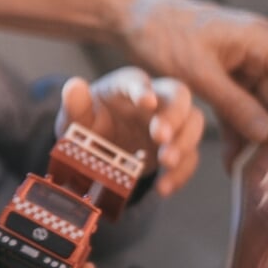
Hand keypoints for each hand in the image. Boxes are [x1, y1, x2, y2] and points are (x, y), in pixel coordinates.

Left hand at [56, 70, 204, 196]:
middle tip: (160, 137)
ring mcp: (170, 123)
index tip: (146, 103)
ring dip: (184, 143)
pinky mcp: (176, 148)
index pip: (138, 80)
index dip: (142, 89)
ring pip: (193, 123)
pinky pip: (190, 157)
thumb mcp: (75, 118)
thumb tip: (74, 87)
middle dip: (173, 115)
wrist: (98, 149)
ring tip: (166, 162)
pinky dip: (181, 173)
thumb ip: (74, 105)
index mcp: (126, 86)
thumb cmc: (88, 124)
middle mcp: (154, 99)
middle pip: (178, 95)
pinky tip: (165, 188)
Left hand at [113, 0, 267, 147]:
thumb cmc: (163, 35)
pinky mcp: (228, 76)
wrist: (132, 19)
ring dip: (257, 137)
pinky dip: (237, 131)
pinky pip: (240, 107)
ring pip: (262, 106)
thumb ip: (235, 104)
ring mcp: (244, 64)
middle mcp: (260, 51)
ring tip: (256, 173)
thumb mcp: (198, 74)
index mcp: (261, 41)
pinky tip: (234, 161)